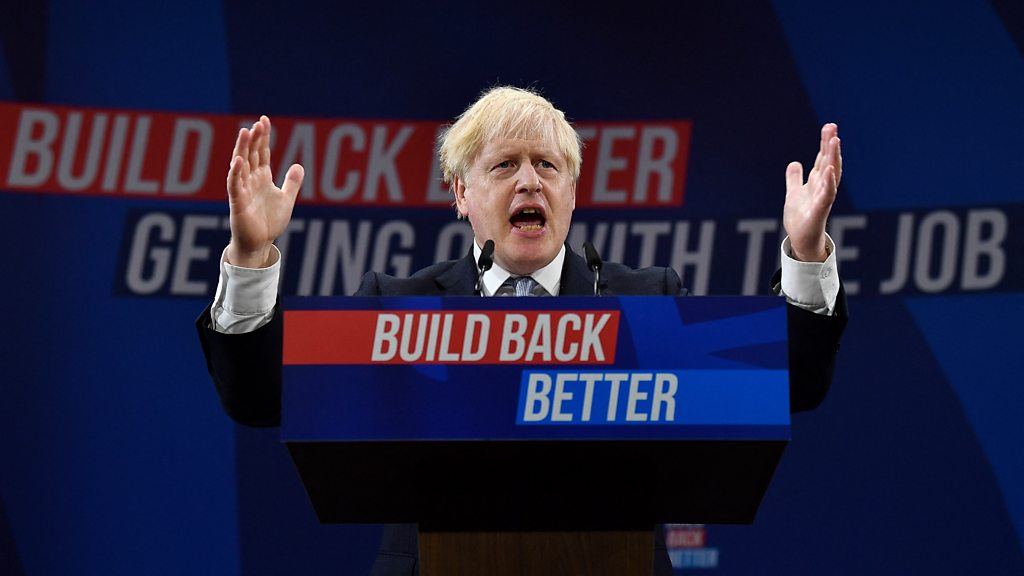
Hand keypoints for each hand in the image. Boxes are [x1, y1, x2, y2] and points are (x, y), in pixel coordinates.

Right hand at [225, 115, 304, 267]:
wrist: (260, 243)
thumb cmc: (269, 222)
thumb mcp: (286, 199)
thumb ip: (291, 183)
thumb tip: (299, 165)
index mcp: (261, 178)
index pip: (262, 152)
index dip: (263, 137)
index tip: (264, 120)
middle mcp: (250, 180)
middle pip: (251, 154)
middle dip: (254, 139)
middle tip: (257, 123)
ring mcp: (243, 190)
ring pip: (240, 165)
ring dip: (242, 149)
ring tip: (245, 132)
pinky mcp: (238, 203)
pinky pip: (235, 185)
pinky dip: (236, 173)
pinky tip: (238, 160)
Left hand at [783, 123, 841, 261]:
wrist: (801, 240)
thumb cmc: (801, 218)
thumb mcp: (794, 194)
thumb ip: (795, 179)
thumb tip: (794, 163)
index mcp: (817, 182)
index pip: (823, 159)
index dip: (826, 143)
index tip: (829, 126)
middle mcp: (823, 187)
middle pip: (829, 162)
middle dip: (831, 145)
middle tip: (833, 127)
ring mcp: (823, 198)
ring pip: (831, 174)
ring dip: (833, 158)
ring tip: (835, 141)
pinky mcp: (820, 210)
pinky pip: (827, 194)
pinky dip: (829, 182)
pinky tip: (830, 169)